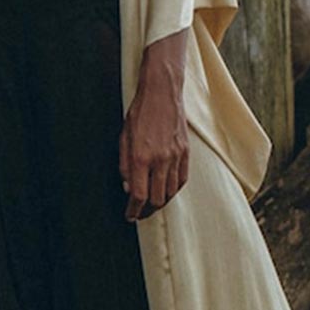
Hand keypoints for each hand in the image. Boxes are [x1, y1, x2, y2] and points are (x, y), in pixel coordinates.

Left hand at [119, 45, 189, 221]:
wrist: (162, 93)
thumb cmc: (139, 114)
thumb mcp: (123, 138)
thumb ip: (125, 165)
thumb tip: (128, 187)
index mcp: (140, 157)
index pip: (138, 194)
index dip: (133, 209)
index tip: (130, 215)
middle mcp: (160, 160)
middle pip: (157, 198)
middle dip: (147, 210)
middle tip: (140, 211)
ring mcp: (175, 156)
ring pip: (171, 192)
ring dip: (161, 201)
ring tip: (153, 203)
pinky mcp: (186, 152)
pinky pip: (182, 179)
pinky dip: (174, 189)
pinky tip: (167, 190)